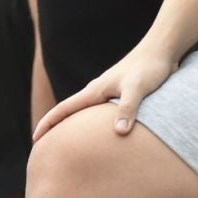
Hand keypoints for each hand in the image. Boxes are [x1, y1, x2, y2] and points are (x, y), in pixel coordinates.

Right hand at [32, 40, 176, 140]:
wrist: (161, 51)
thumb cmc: (149, 68)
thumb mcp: (137, 88)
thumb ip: (127, 108)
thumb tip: (119, 133)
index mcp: (95, 91)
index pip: (64, 109)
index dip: (48, 124)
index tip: (36, 139)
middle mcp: (97, 92)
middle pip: (69, 111)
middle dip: (55, 127)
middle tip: (46, 146)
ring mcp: (108, 93)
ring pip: (84, 112)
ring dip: (74, 125)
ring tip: (69, 143)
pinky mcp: (121, 95)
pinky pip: (100, 113)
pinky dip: (94, 124)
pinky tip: (103, 132)